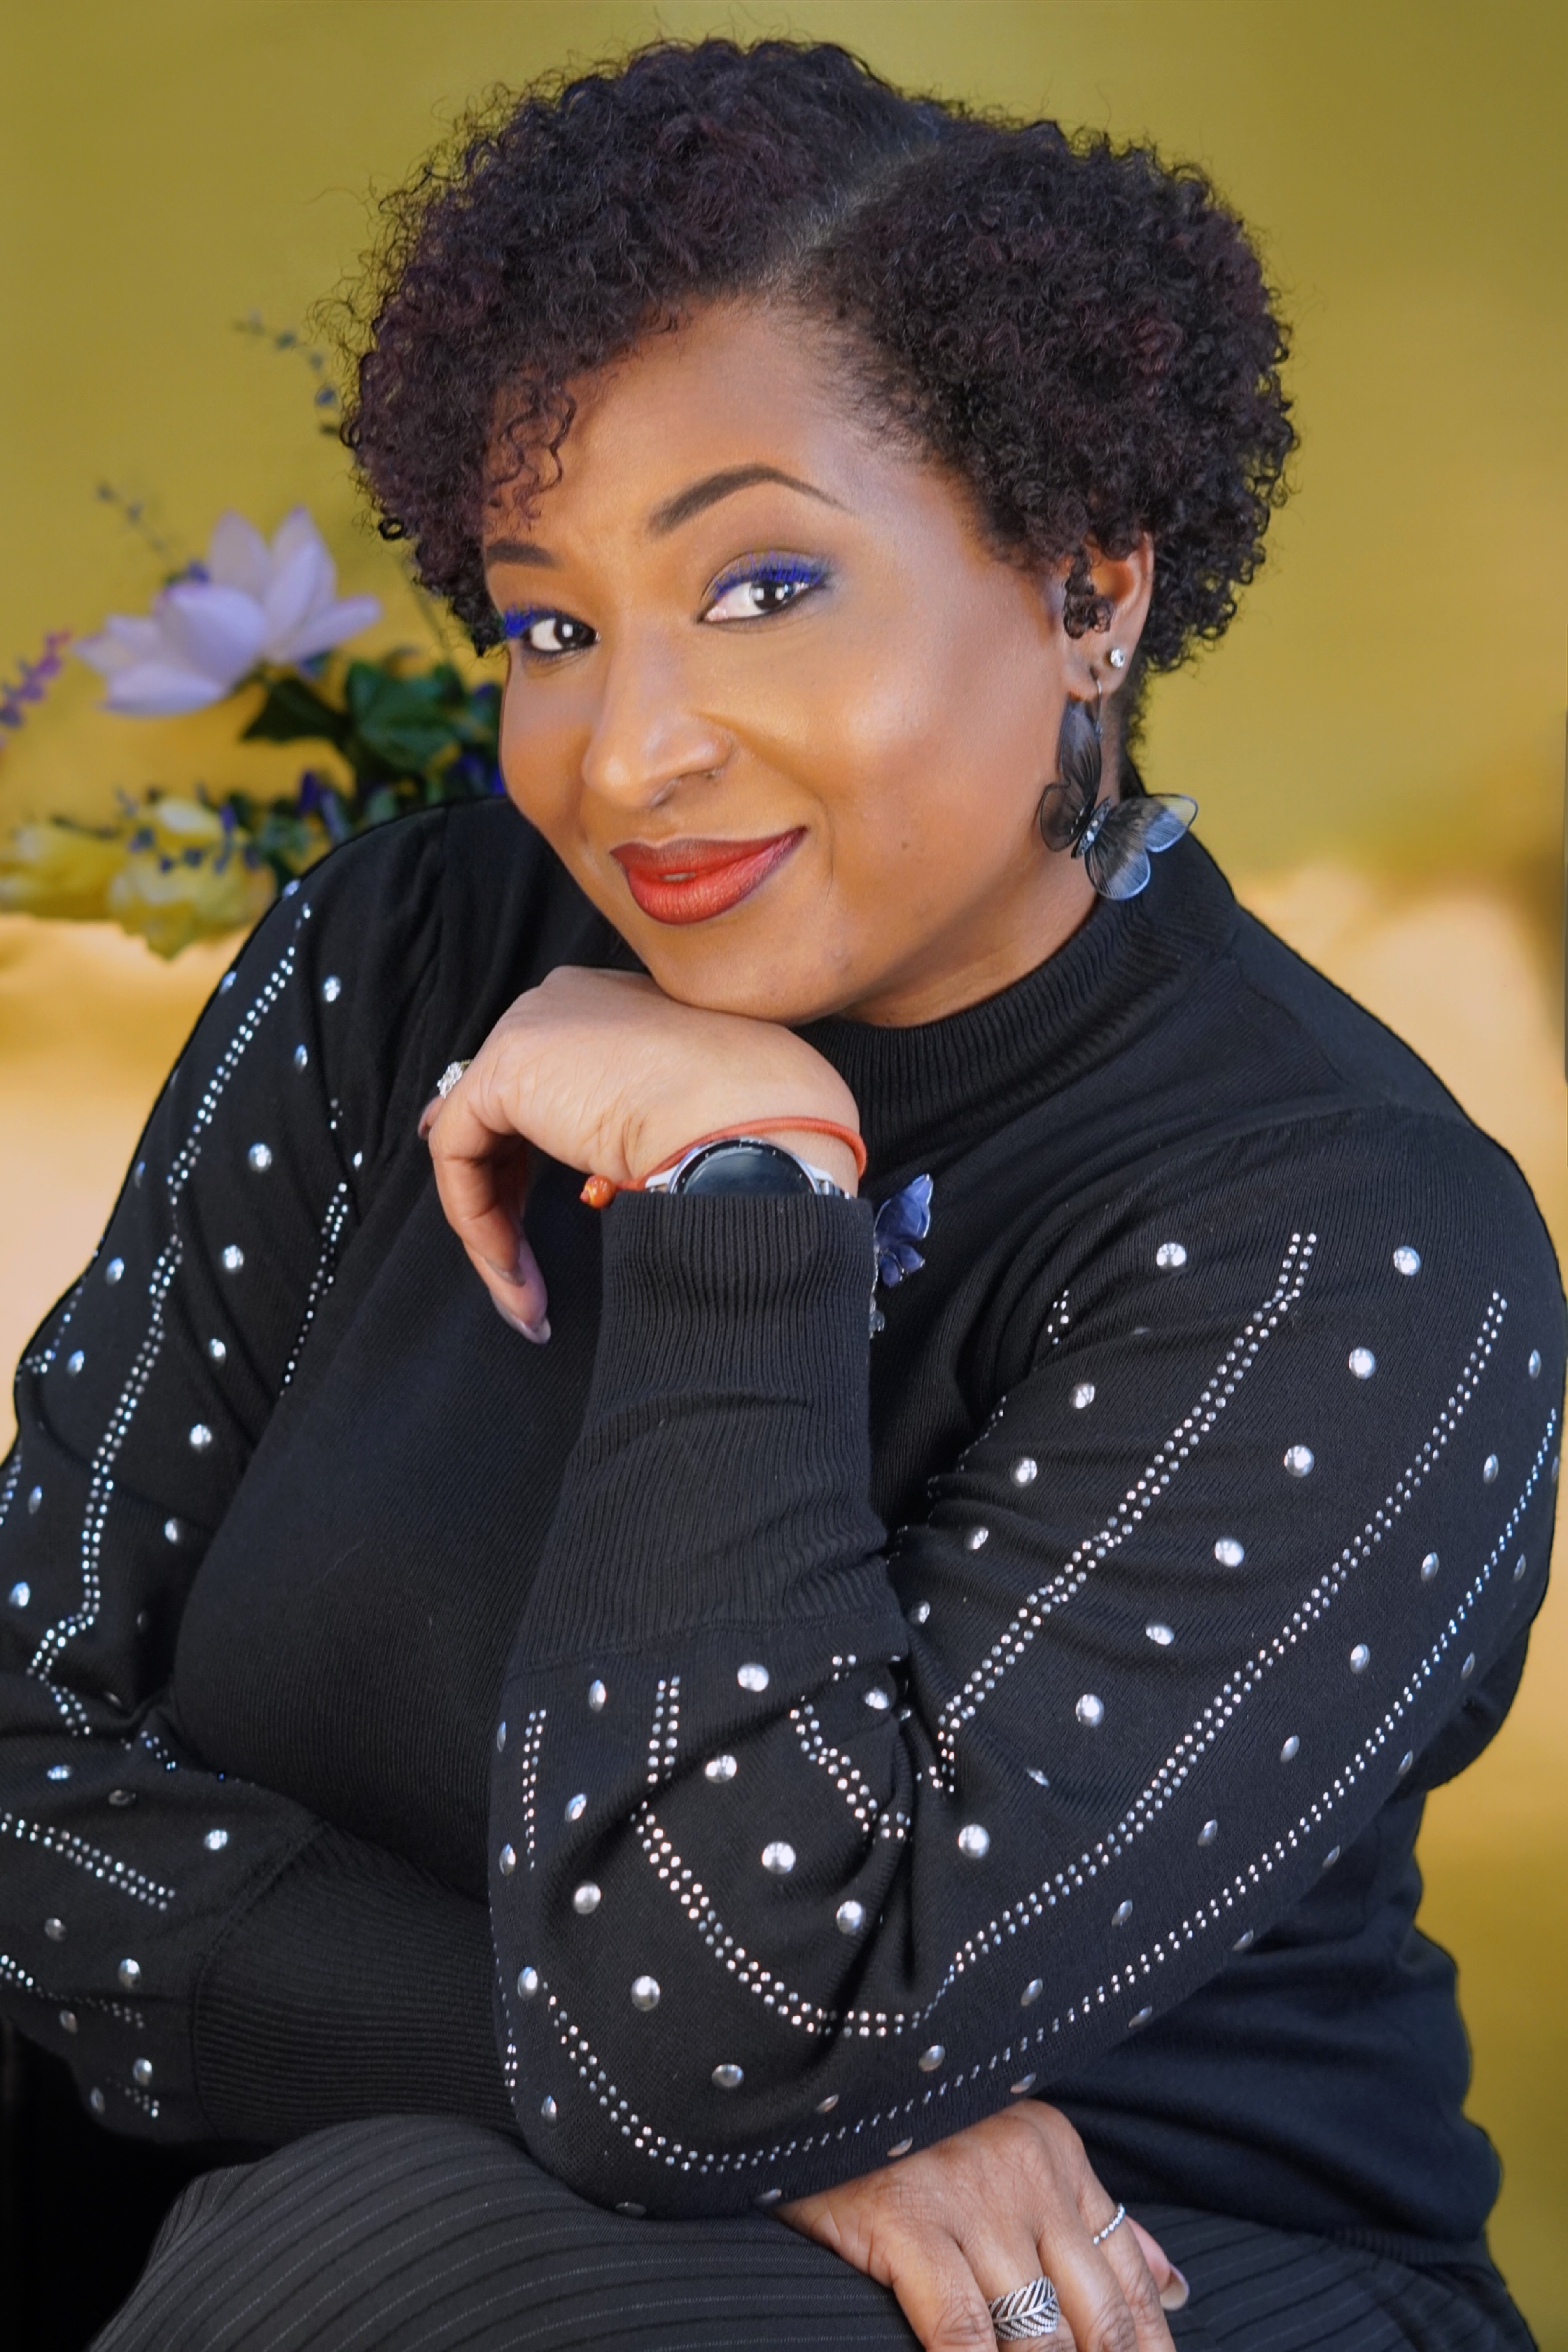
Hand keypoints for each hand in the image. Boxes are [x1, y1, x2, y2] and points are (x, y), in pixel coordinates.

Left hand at [420, 966, 859, 1338]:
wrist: (751, 1118)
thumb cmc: (746, 1123)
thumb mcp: (675, 1119)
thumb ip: (608, 1124)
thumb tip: (551, 1159)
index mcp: (607, 1005)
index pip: (542, 1084)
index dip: (523, 1160)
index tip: (524, 1225)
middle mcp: (560, 1004)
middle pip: (502, 1115)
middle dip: (504, 1200)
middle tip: (528, 1276)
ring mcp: (528, 1028)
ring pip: (477, 1144)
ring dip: (496, 1231)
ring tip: (529, 1297)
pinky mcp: (503, 1069)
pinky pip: (459, 1156)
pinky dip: (480, 1224)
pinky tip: (515, 1275)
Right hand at [778, 2102, 1186, 2351]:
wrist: (824, 2065)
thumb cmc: (917, 2129)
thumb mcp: (1019, 2153)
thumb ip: (1095, 2221)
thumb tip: (1175, 2287)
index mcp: (1059, 2156)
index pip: (1130, 2279)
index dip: (1151, 2350)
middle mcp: (1028, 2174)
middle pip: (1096, 2317)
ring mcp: (970, 2199)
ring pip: (1038, 2335)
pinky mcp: (909, 2222)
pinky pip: (962, 2329)